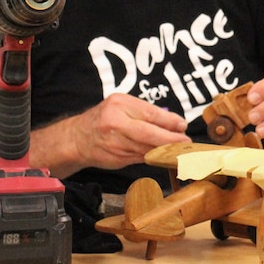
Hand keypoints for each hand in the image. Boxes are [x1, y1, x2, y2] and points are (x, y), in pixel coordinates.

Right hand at [33, 93, 190, 177]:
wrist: (77, 138)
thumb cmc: (104, 118)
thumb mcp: (121, 106)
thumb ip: (144, 112)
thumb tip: (174, 123)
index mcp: (118, 105)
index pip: (149, 113)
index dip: (169, 121)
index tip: (182, 125)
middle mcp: (115, 123)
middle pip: (148, 133)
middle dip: (170, 139)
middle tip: (185, 141)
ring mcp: (115, 143)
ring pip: (146, 148)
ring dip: (166, 150)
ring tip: (180, 149)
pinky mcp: (117, 158)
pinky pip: (141, 157)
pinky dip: (155, 157)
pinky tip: (165, 156)